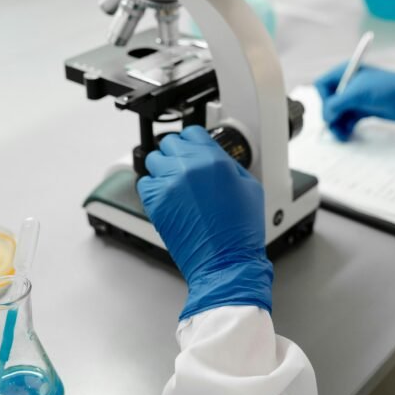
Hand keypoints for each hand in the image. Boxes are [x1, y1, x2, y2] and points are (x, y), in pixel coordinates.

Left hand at [137, 126, 271, 319]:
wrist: (226, 262)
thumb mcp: (249, 186)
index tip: (193, 150)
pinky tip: (167, 197)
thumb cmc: (239, 231)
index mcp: (213, 159)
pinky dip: (153, 187)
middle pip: (169, 143)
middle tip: (184, 168)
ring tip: (174, 183)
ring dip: (163, 168)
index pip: (191, 132)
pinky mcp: (156, 203)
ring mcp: (169, 184)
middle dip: (177, 153)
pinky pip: (144, 183)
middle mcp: (188, 167)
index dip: (193, 142)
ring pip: (153, 160)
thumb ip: (228, 164)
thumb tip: (214, 156)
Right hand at [314, 63, 394, 140]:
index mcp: (346, 72)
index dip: (323, 98)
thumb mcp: (357, 94)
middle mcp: (348, 85)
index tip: (331, 109)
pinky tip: (347, 134)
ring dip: (336, 124)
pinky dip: (345, 127)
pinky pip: (347, 120)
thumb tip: (326, 116)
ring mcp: (355, 98)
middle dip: (330, 115)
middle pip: (328, 102)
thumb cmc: (387, 89)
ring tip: (341, 135)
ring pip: (337, 113)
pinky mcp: (362, 110)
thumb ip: (337, 104)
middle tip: (335, 127)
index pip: (322, 84)